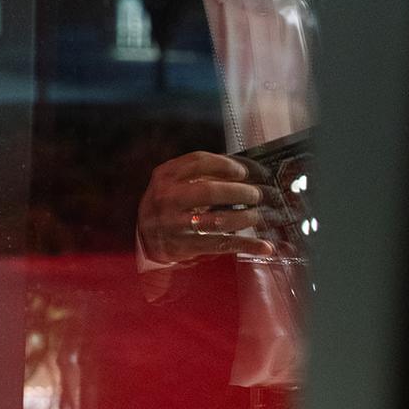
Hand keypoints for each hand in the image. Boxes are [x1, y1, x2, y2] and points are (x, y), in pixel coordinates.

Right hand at [138, 151, 285, 264]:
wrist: (144, 238)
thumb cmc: (166, 206)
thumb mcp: (171, 183)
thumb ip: (197, 174)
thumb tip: (238, 173)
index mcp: (165, 177)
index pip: (198, 162)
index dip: (225, 165)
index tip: (242, 171)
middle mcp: (167, 198)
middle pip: (209, 191)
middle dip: (239, 192)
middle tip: (255, 194)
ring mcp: (174, 224)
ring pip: (217, 220)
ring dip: (245, 218)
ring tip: (255, 216)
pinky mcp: (184, 246)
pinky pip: (221, 244)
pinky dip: (247, 245)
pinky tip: (264, 246)